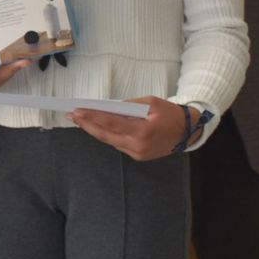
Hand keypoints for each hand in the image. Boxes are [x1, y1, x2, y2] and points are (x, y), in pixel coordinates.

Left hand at [69, 96, 186, 160]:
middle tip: (71, 115)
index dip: (92, 117)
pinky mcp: (138, 156)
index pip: (110, 123)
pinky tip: (96, 126)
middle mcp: (138, 146)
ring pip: (110, 141)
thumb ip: (129, 105)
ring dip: (94, 130)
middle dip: (86, 124)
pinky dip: (107, 135)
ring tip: (79, 119)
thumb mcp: (151, 102)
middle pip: (105, 135)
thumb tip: (109, 107)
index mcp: (142, 131)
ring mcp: (137, 153)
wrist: (188, 132)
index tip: (77, 110)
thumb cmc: (170, 113)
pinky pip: (118, 144)